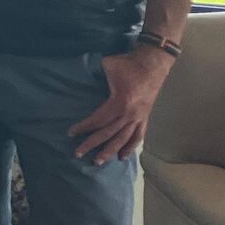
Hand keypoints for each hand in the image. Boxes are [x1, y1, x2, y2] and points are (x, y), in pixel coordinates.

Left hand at [69, 45, 175, 163]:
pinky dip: (131, 146)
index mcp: (121, 102)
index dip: (84, 127)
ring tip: (98, 162)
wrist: (153, 63)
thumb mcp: (109, 66)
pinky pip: (139, 135)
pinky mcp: (145, 116)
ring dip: (111, 151)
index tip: (71, 133)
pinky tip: (123, 156)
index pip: (99, 120)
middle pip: (109, 134)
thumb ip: (95, 73)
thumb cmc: (128, 64)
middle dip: (93, 144)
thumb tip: (81, 71)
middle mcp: (131, 114)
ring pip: (124, 139)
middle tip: (78, 154)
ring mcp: (139, 117)